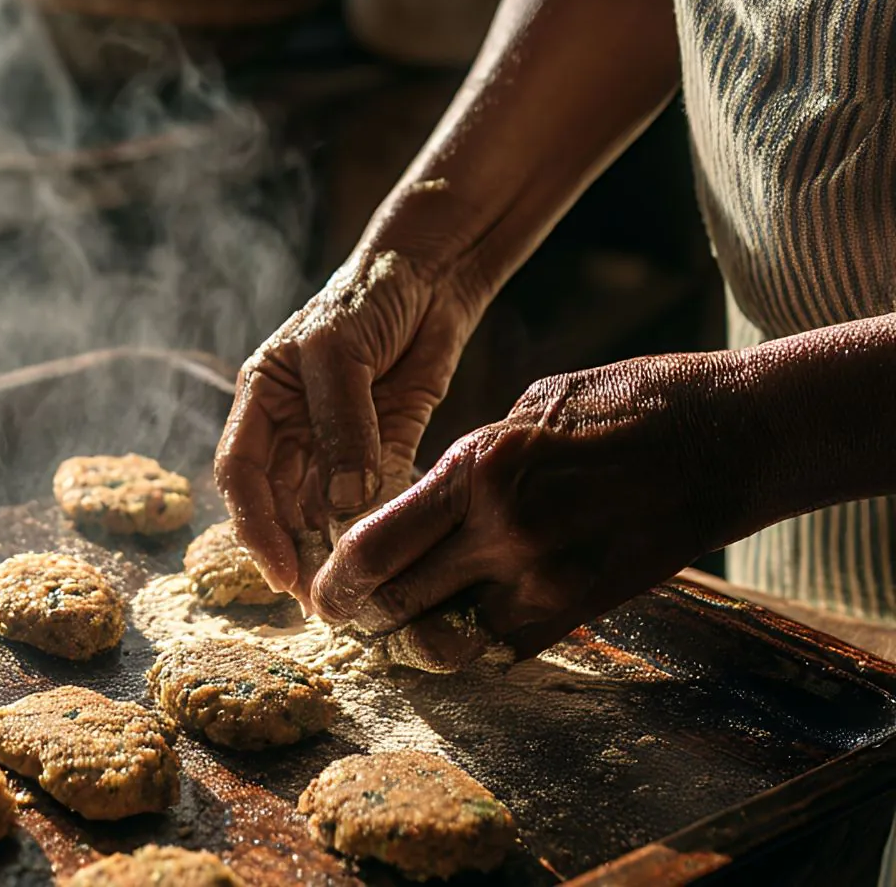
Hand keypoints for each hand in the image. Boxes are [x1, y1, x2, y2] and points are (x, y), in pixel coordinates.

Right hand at [215, 247, 488, 608]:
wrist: (432, 272)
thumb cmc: (368, 295)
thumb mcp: (338, 350)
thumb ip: (340, 425)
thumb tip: (342, 503)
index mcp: (260, 401)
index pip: (240, 475)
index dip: (253, 526)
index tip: (278, 570)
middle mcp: (291, 430)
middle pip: (279, 505)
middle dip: (294, 552)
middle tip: (319, 600)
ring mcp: (336, 444)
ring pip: (322, 511)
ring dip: (332, 551)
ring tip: (352, 592)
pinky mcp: (384, 450)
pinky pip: (372, 499)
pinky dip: (374, 528)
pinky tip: (384, 557)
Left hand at [310, 353, 735, 658]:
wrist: (729, 436)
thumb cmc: (627, 404)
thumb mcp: (526, 407)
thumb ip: (468, 464)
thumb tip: (422, 503)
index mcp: (475, 469)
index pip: (374, 546)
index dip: (337, 582)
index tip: (323, 596)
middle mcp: (501, 529)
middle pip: (397, 602)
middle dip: (365, 618)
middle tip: (353, 621)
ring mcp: (544, 576)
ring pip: (447, 638)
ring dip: (419, 638)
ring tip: (407, 629)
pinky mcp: (583, 607)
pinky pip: (504, 648)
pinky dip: (478, 644)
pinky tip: (471, 626)